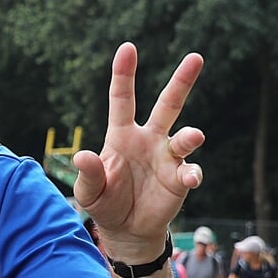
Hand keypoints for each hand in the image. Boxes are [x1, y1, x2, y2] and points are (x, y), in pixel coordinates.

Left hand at [73, 44, 205, 260]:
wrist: (126, 229)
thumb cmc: (105, 203)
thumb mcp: (89, 191)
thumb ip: (88, 174)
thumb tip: (82, 156)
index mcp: (122, 136)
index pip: (123, 99)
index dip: (124, 75)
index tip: (127, 48)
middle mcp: (149, 140)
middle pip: (168, 104)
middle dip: (181, 81)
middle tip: (195, 57)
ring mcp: (167, 157)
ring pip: (185, 137)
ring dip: (190, 136)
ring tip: (193, 136)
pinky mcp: (180, 178)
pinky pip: (191, 170)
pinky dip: (192, 173)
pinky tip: (190, 179)